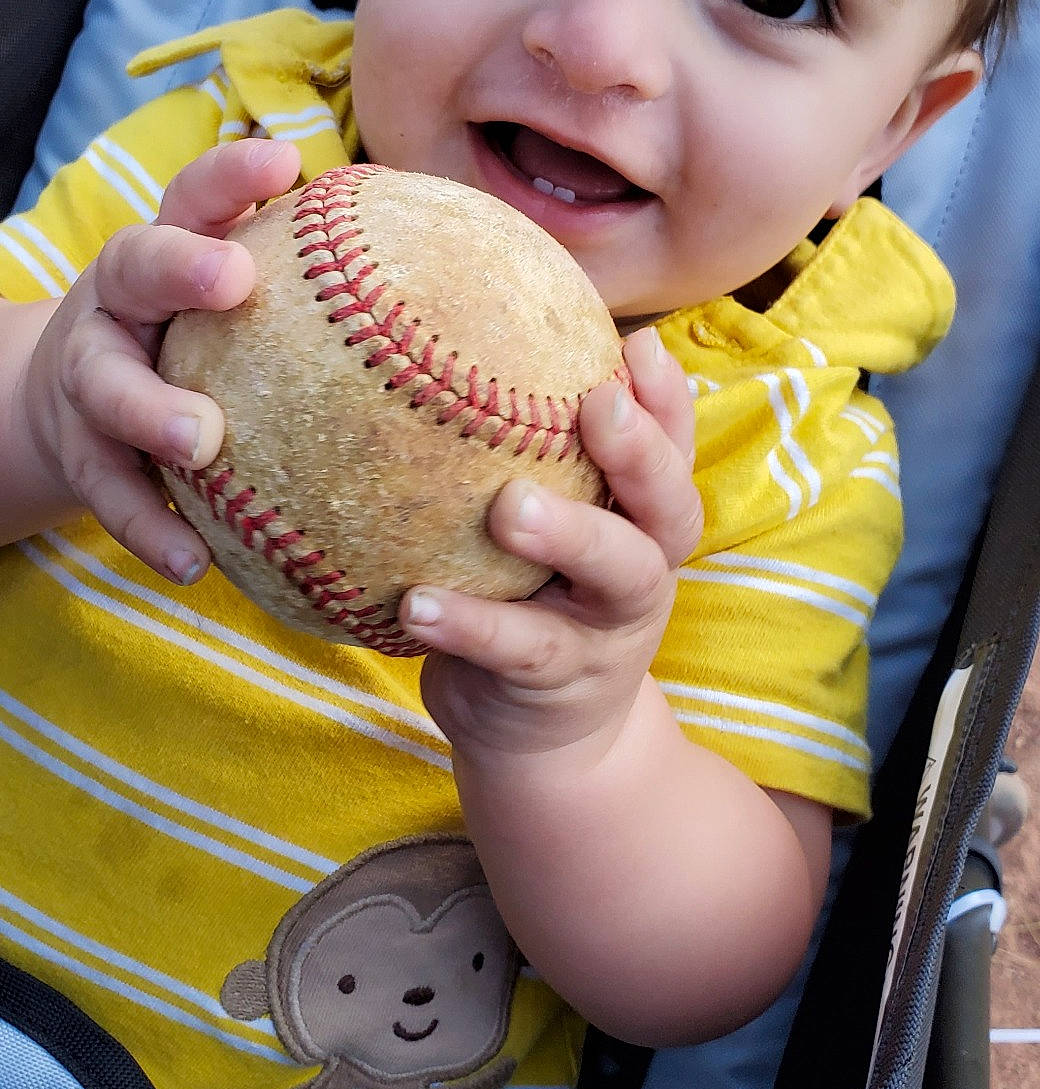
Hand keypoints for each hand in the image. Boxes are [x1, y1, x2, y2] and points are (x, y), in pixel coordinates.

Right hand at [20, 138, 299, 580]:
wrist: (66, 412)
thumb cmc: (198, 350)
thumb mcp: (241, 313)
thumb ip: (321, 301)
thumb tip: (476, 296)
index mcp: (169, 254)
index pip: (196, 195)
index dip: (233, 172)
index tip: (287, 159)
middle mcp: (118, 302)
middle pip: (134, 264)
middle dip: (182, 264)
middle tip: (235, 278)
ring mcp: (86, 376)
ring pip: (105, 383)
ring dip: (150, 408)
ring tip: (200, 441)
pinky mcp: (75, 453)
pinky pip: (109, 491)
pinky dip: (147, 525)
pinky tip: (192, 564)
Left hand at [402, 325, 701, 757]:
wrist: (544, 743)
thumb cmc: (531, 603)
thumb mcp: (546, 532)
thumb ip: (524, 460)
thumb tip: (450, 346)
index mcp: (643, 521)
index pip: (672, 448)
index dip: (668, 399)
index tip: (638, 344)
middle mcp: (643, 568)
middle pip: (670, 504)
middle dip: (642, 450)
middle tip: (598, 402)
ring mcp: (610, 629)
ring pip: (617, 573)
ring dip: (570, 534)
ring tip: (509, 507)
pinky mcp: (559, 682)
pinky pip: (518, 648)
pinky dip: (469, 624)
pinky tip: (415, 604)